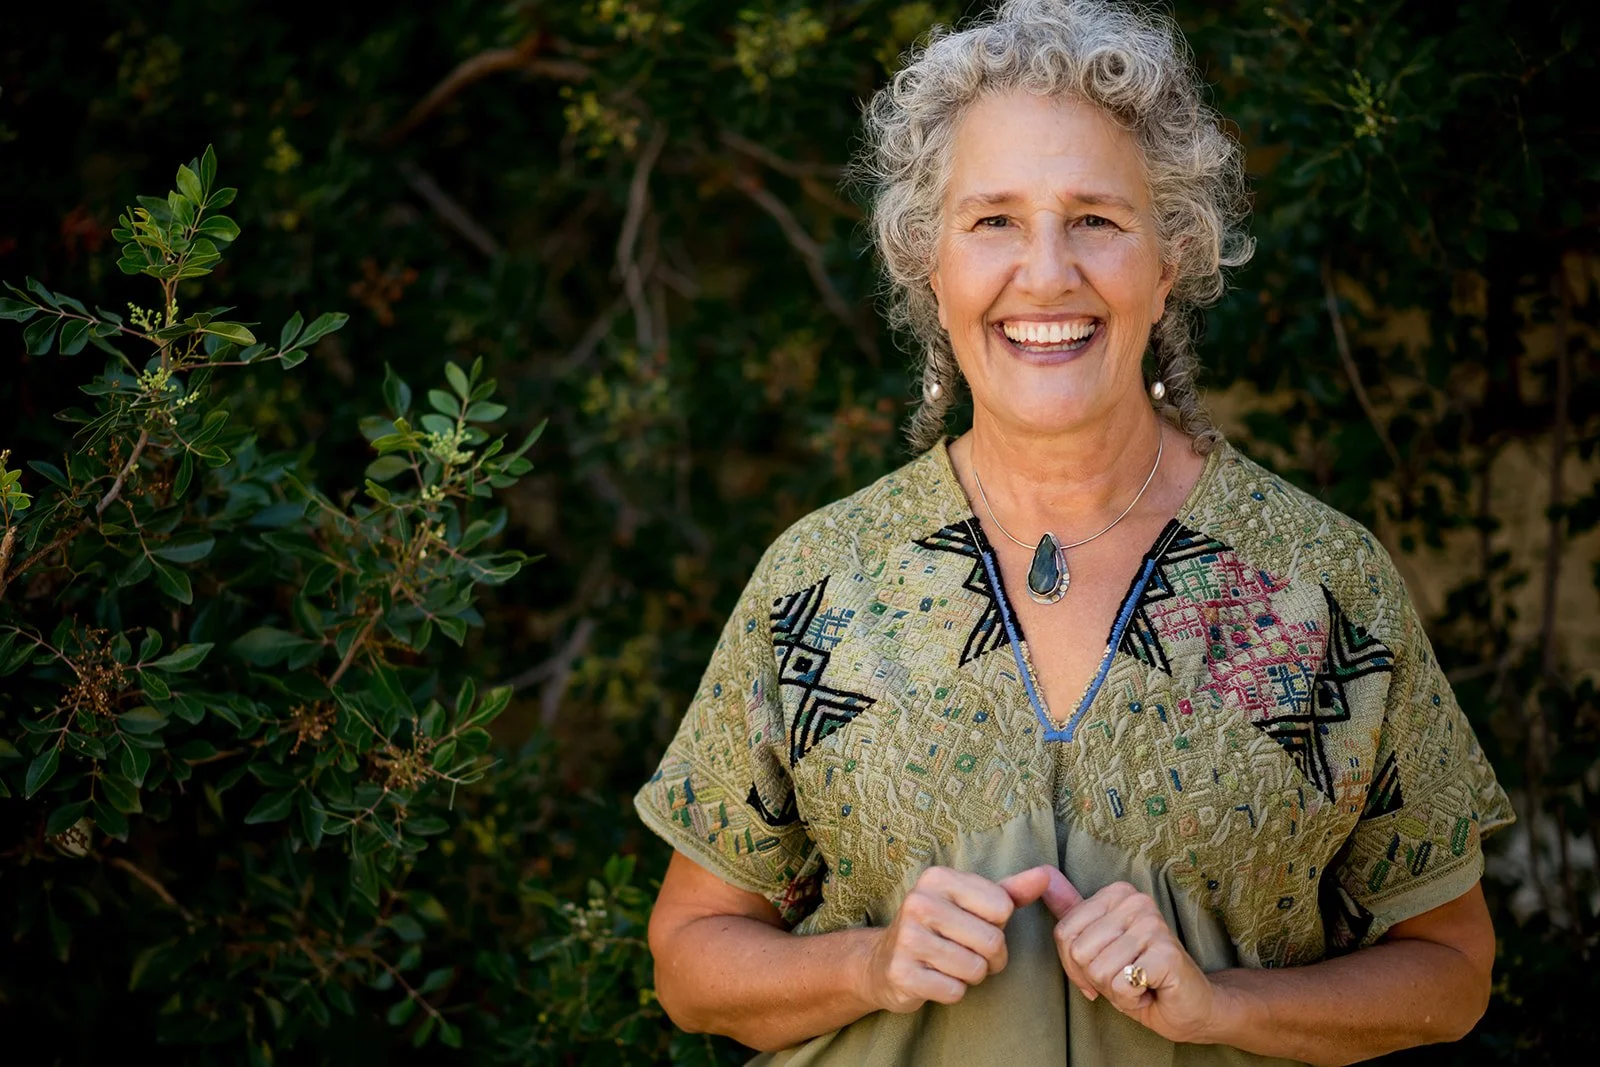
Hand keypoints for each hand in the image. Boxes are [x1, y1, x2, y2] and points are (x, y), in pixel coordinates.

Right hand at [860, 864, 1065, 1012]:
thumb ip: (1011, 890)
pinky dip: (952, 991)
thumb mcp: (972, 902)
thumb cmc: (940, 927)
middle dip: (991, 957)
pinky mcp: (902, 973)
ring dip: (971, 975)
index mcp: (938, 878)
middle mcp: (919, 902)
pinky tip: (935, 978)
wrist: (883, 960)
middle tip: (970, 953)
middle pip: (992, 941)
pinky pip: (954, 991)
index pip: (1002, 907)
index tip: (978, 926)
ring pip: (975, 969)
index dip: (999, 925)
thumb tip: (1046, 875)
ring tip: (952, 964)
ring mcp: (907, 938)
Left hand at [1048, 880, 1218, 1043]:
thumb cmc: (1139, 976)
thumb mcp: (1099, 942)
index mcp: (1117, 893)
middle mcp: (1136, 902)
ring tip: (1139, 983)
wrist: (1188, 1006)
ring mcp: (1154, 925)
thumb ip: (1071, 910)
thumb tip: (1042, 873)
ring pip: (1098, 970)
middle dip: (1096, 979)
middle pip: (1079, 952)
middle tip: (1126, 977)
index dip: (1075, 965)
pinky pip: (1121, 986)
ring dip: (1115, 990)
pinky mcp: (1166, 953)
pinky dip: (1131, 1000)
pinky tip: (1150, 991)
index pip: (1064, 933)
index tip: (1103, 969)